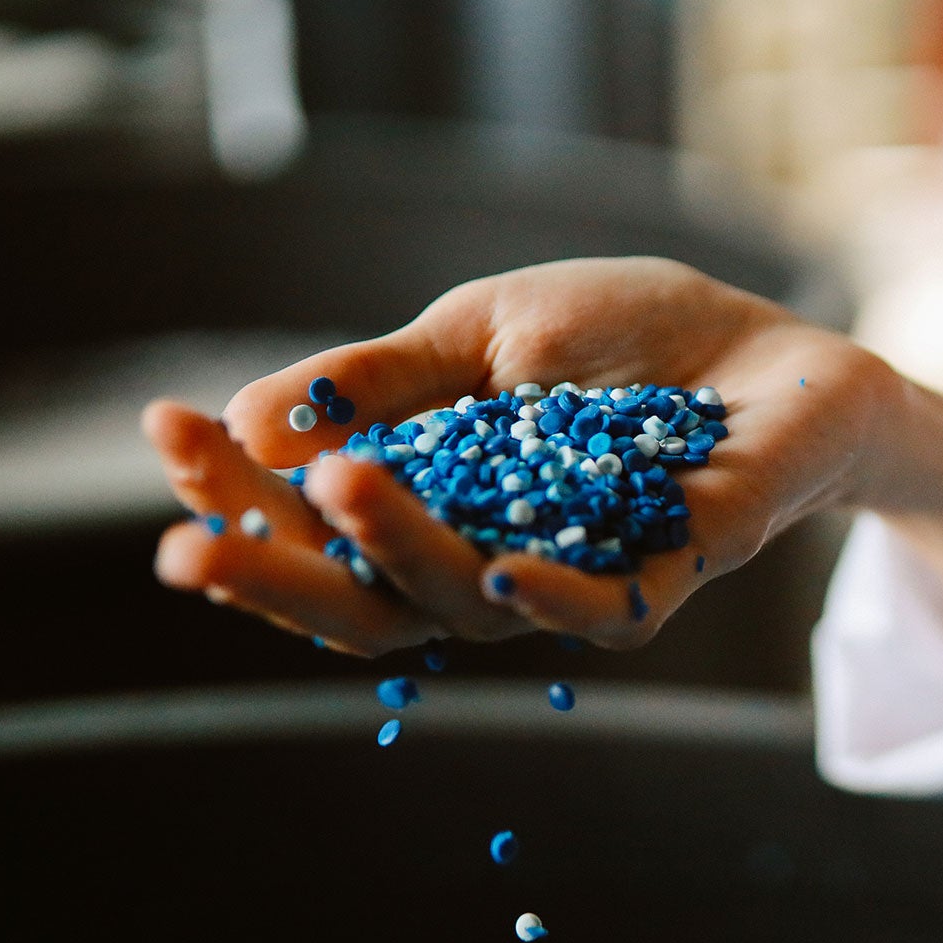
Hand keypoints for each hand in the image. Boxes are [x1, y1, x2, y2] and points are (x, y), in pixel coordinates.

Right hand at [146, 258, 901, 653]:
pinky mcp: (676, 568)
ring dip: (398, 554)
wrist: (777, 341)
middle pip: (367, 602)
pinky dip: (557, 595)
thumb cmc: (630, 339)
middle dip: (273, 574)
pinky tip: (507, 571)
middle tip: (184, 549)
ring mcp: (582, 572)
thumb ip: (383, 381)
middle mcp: (494, 560)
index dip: (235, 496)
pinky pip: (611, 609)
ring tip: (334, 492)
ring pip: (470, 605)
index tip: (165, 431)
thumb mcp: (484, 333)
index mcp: (438, 507)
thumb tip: (250, 421)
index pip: (314, 532)